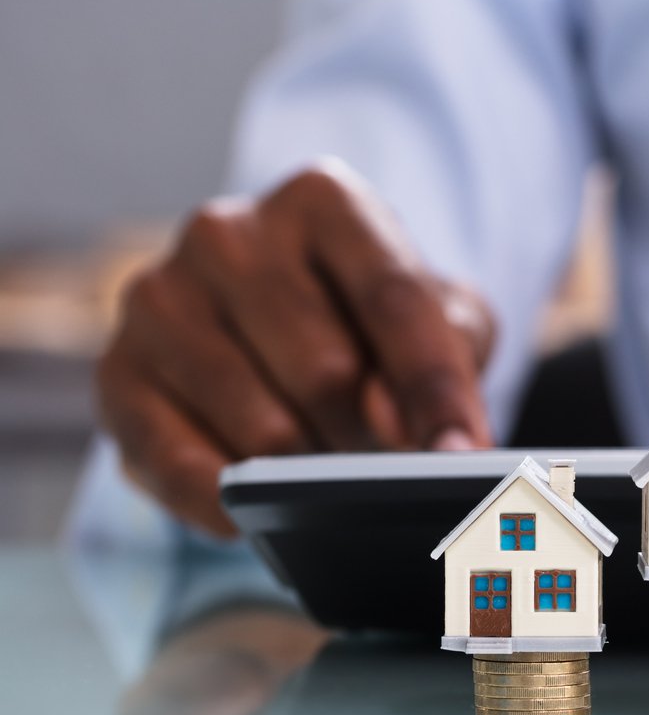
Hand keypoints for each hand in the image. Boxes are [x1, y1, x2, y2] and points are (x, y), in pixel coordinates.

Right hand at [95, 162, 495, 535]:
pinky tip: (253, 514)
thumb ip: (446, 356)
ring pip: (261, 426)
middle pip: (325, 369)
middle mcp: (227, 232)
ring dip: (307, 469)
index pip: (394, 298)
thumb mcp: (443, 317)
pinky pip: (179, 464)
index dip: (436, 386)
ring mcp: (158, 298)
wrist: (271, 335)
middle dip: (368, 434)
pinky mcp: (115, 372)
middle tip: (382, 455)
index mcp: (321, 200)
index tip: (466, 454)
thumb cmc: (373, 322)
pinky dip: (229, 503)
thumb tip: (393, 423)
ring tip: (323, 463)